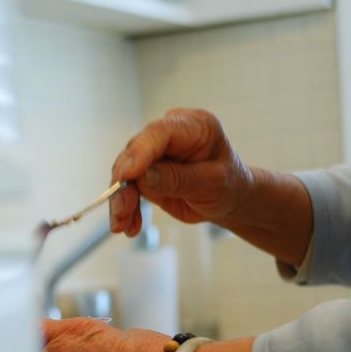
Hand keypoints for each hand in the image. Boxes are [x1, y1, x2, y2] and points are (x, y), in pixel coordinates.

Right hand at [109, 108, 255, 236]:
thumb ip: (178, 179)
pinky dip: (126, 208)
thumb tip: (142, 177)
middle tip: (122, 210)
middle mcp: (170, 133)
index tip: (126, 174)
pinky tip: (128, 226)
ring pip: (125, 172)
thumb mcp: (212, 185)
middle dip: (125, 183)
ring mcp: (155, 152)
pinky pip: (128, 188)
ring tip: (122, 225)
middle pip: (136, 152)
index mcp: (194, 125)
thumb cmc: (229, 186)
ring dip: (121, 200)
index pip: (160, 132)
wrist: (229, 200)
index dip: (140, 151)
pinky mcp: (145, 171)